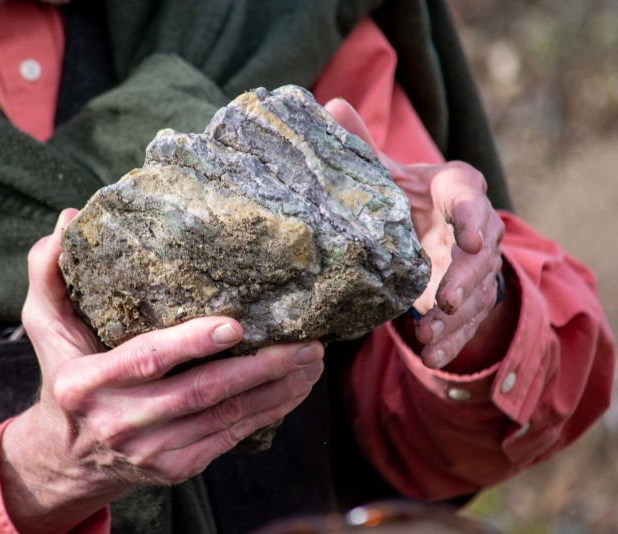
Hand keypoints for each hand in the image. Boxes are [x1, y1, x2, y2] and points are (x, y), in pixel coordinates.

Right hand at [0, 209, 324, 533]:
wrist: (69, 455)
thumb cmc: (65, 375)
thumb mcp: (47, 326)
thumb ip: (49, 274)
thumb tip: (69, 220)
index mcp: (85, 384)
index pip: (147, 360)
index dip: (192, 343)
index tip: (237, 323)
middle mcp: (118, 423)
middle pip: (199, 394)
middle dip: (258, 369)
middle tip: (305, 343)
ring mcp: (148, 452)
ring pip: (222, 418)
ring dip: (274, 391)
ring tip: (310, 363)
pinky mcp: (173, 468)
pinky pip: (227, 440)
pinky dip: (264, 415)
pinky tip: (291, 391)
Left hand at [325, 98, 507, 369]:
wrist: (428, 228)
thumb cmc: (402, 195)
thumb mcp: (384, 172)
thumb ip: (362, 145)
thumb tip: (328, 104)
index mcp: (455, 188)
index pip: (470, 198)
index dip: (471, 218)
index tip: (465, 239)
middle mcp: (475, 226)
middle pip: (481, 252)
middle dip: (465, 278)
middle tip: (440, 299)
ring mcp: (477, 265)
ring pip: (477, 292)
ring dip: (454, 317)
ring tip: (427, 335)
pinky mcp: (471, 295)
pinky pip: (468, 320)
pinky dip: (450, 339)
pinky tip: (429, 356)